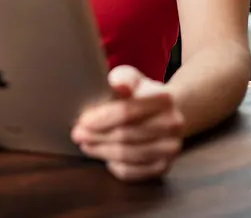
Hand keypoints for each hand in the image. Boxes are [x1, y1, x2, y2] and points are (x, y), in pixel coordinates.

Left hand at [71, 65, 184, 181]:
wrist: (167, 113)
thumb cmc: (140, 94)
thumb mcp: (131, 78)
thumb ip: (123, 79)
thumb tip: (118, 85)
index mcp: (164, 98)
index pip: (126, 111)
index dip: (101, 118)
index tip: (82, 121)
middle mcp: (173, 124)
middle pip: (126, 135)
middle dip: (97, 136)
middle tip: (77, 135)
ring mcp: (171, 148)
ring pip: (128, 156)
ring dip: (102, 152)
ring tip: (86, 146)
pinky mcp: (165, 166)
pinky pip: (133, 172)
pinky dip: (115, 167)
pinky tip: (105, 158)